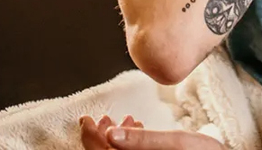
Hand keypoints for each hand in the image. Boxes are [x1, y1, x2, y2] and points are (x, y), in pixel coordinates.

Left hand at [80, 115, 225, 149]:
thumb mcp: (176, 143)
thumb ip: (143, 140)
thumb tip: (109, 134)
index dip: (90, 137)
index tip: (85, 118)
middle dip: (102, 136)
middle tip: (103, 117)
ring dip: (118, 138)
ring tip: (125, 120)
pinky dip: (131, 143)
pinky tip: (139, 129)